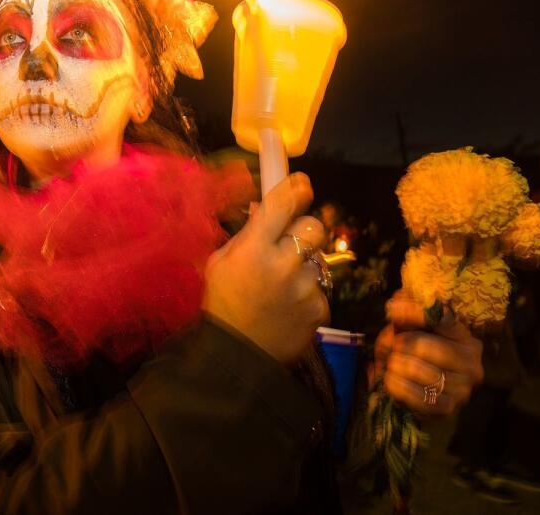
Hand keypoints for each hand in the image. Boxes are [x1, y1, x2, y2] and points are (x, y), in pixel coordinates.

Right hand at [204, 173, 328, 363]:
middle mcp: (283, 264)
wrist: (235, 355)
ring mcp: (305, 288)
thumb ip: (246, 235)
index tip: (301, 183)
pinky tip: (287, 308)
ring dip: (303, 268)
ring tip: (282, 287)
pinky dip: (307, 295)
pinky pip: (320, 290)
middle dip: (303, 230)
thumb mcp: (220, 263)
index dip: (296, 187)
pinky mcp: (320, 309)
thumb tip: (263, 208)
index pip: (283, 203)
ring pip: (318, 260)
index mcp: (253, 249)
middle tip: (291, 243)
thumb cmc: (220, 303)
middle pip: (313, 226)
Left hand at [373, 290, 483, 414]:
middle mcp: (471, 363)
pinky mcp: (449, 408)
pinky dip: (398, 386)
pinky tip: (391, 380)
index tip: (392, 309)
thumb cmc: (418, 356)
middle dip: (401, 344)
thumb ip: (407, 316)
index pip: (442, 318)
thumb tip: (398, 299)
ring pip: (419, 371)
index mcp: (466, 338)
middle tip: (391, 346)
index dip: (415, 312)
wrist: (426, 395)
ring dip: (396, 366)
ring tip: (390, 364)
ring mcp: (463, 388)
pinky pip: (418, 396)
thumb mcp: (413, 331)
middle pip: (427, 346)